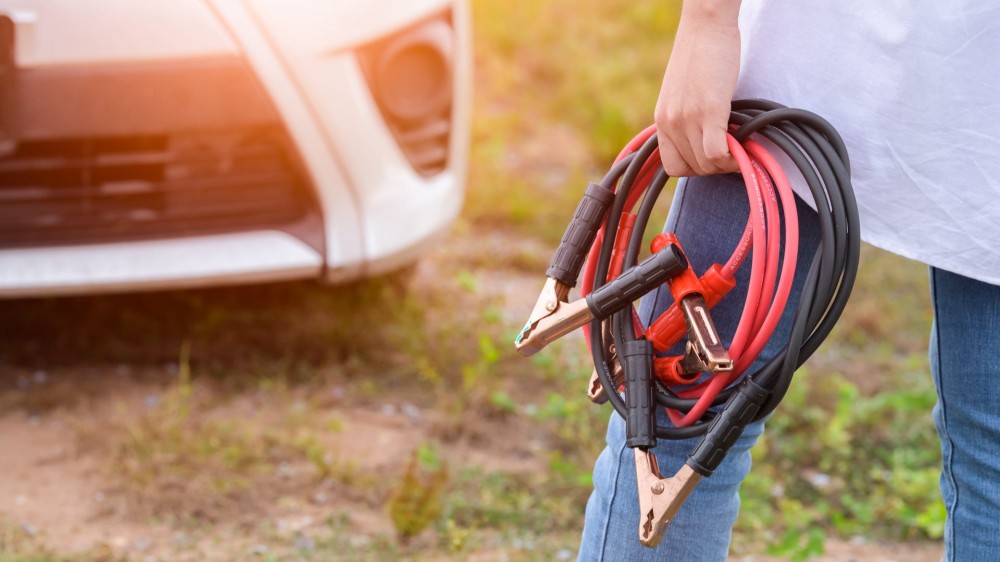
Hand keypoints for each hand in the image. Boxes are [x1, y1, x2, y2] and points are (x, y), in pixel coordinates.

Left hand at [655, 2, 741, 176]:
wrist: (706, 25)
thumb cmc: (700, 54)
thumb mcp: (683, 93)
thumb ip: (688, 118)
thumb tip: (709, 140)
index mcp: (662, 120)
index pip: (673, 167)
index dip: (697, 168)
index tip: (714, 157)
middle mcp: (670, 123)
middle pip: (694, 169)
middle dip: (717, 166)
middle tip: (735, 151)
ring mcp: (687, 119)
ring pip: (707, 165)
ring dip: (728, 162)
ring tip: (741, 146)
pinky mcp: (709, 111)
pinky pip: (718, 153)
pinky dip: (734, 157)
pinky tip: (744, 147)